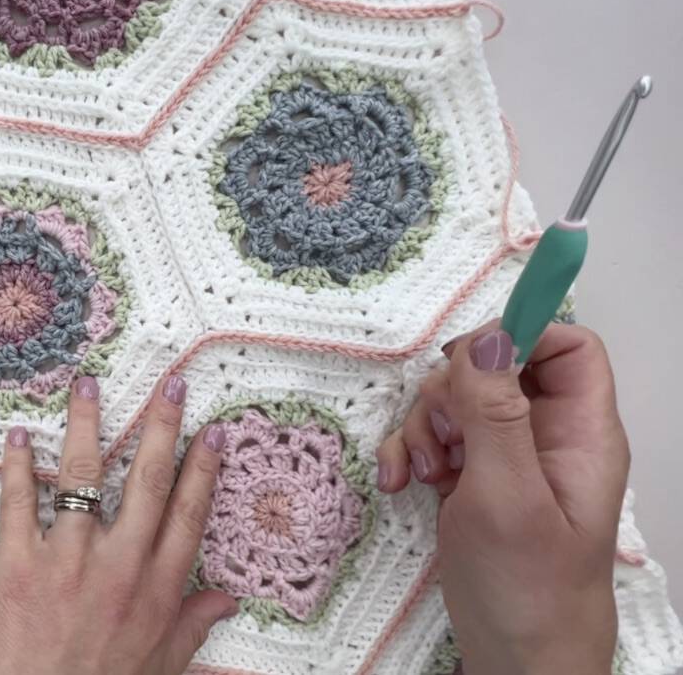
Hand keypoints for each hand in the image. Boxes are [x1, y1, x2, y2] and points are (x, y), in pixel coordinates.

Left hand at [0, 376, 236, 674]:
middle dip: (161, 427)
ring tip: (87, 386)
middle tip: (170, 385)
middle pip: (147, 482)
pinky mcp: (16, 565)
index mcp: (155, 591)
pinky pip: (18, 501)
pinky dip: (16, 464)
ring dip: (85, 426)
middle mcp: (118, 567)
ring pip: (82, 477)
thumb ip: (191, 626)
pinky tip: (18, 435)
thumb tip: (226, 600)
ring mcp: (67, 561)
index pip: (188, 515)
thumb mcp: (158, 666)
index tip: (212, 432)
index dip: (202, 469)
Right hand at [376, 323, 628, 674]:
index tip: (469, 363)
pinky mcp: (471, 480)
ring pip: (457, 402)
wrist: (516, 663)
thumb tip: (489, 336)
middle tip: (441, 437)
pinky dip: (410, 453)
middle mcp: (546, 437)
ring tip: (420, 472)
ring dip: (423, 426)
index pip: (567, 347)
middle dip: (452, 392)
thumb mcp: (506, 495)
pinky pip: (436, 440)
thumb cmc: (528, 589)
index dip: (520, 338)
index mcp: (579, 433)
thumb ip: (496, 412)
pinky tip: (399, 482)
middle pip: (496, 368)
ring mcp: (506, 459)